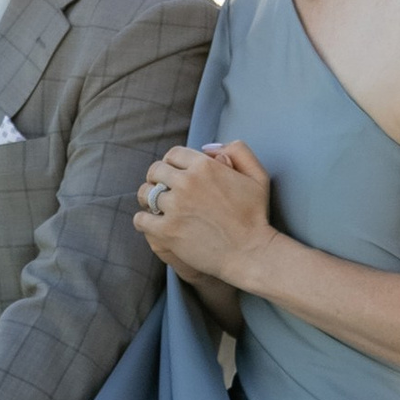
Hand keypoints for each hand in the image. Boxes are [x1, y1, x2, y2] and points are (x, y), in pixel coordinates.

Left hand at [135, 138, 275, 282]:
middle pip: (155, 171)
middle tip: (161, 190)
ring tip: (155, 207)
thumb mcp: (257, 175)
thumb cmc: (256, 216)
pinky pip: (141, 219)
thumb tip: (208, 148)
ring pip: (145, 194)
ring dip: (147, 199)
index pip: (173, 154)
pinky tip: (151, 223)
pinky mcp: (167, 231)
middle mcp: (187, 182)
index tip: (172, 174)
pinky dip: (143, 220)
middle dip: (156, 178)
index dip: (171, 163)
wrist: (250, 252)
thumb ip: (238, 151)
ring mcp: (175, 207)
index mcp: (204, 166)